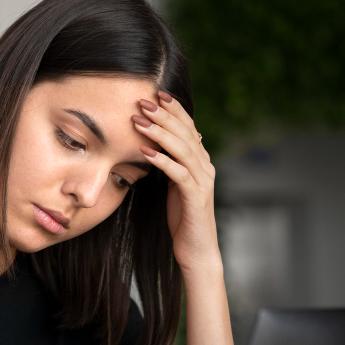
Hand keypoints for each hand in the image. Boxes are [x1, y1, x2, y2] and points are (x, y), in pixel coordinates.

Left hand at [133, 92, 219, 271]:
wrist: (196, 250)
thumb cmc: (184, 218)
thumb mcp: (175, 186)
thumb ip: (173, 164)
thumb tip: (160, 146)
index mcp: (201, 162)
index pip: (188, 128)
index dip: (173, 110)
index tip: (155, 94)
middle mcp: (205, 167)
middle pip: (185, 133)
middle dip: (163, 115)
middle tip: (142, 101)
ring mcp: (203, 181)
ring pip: (182, 149)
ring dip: (159, 133)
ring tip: (139, 121)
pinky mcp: (196, 197)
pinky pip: (178, 173)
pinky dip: (162, 160)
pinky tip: (145, 151)